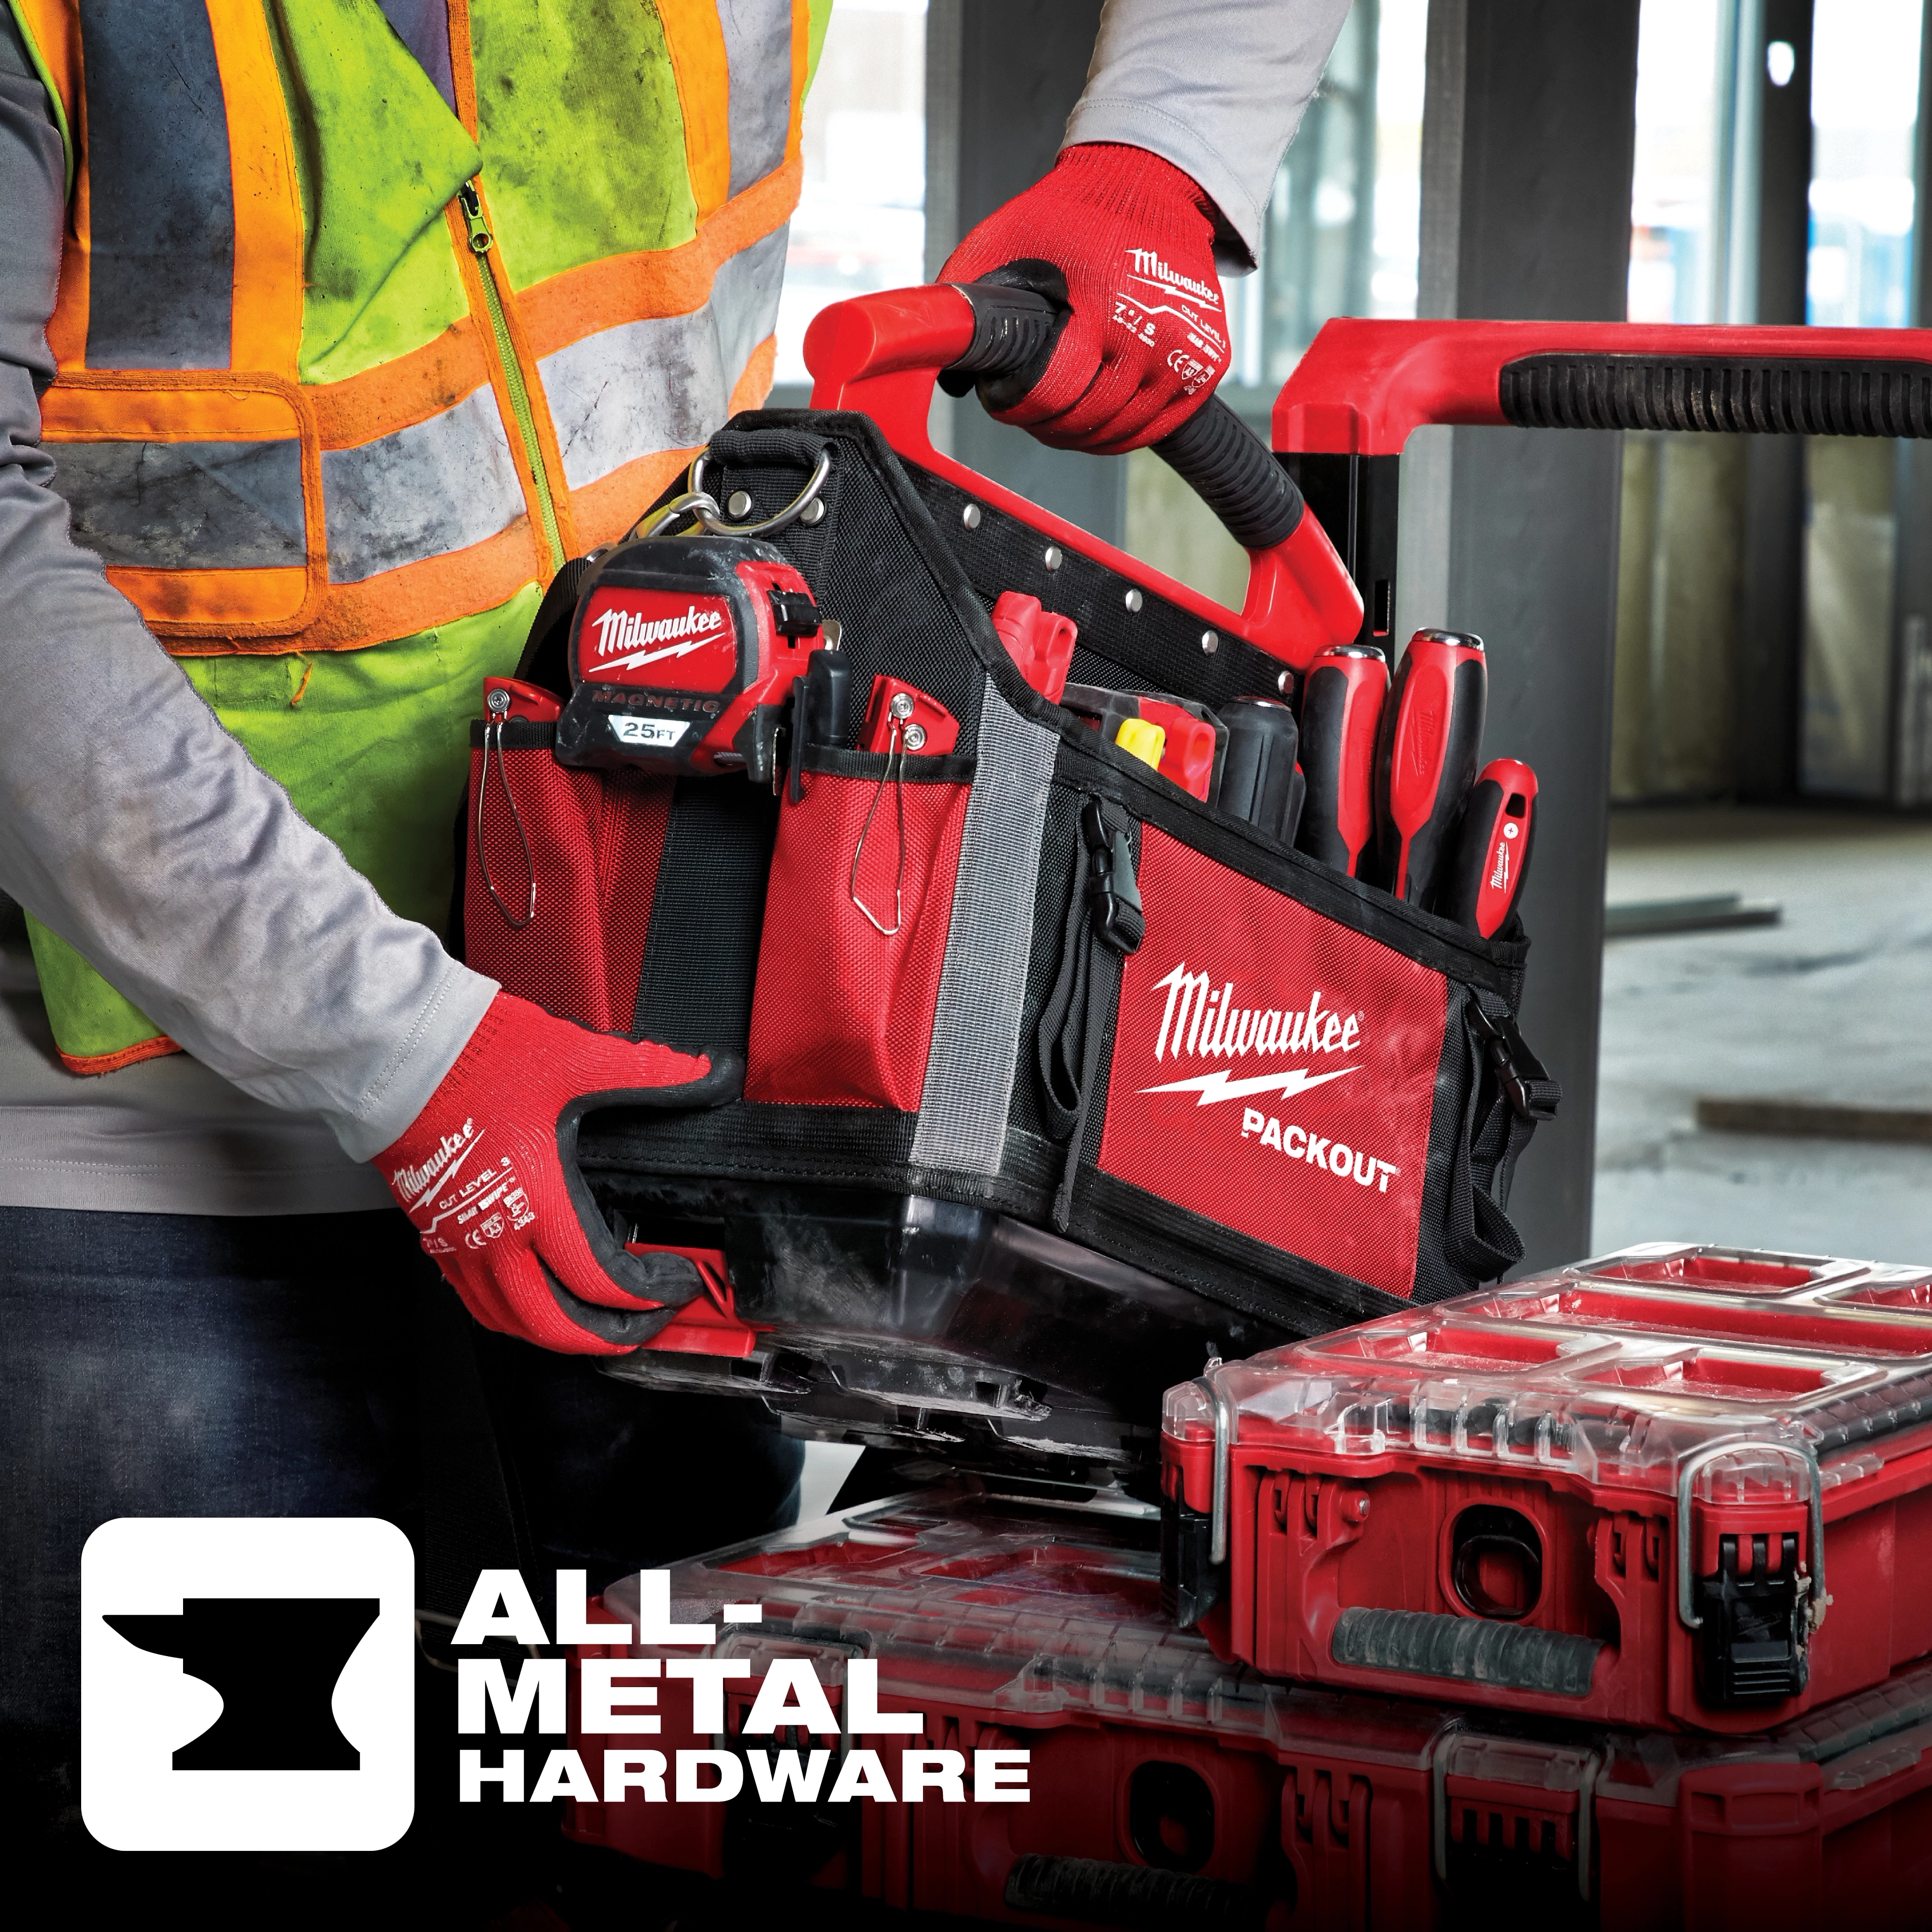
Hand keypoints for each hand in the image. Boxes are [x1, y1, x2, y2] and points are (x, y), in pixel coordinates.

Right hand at [379, 992, 737, 1353]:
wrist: (402, 1055)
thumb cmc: (478, 1059)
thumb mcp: (580, 1060)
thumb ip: (653, 1073)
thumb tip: (708, 1075)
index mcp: (538, 1203)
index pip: (601, 1282)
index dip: (649, 1295)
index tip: (676, 1285)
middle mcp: (496, 1236)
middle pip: (554, 1326)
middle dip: (608, 1337)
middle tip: (644, 1325)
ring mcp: (460, 1242)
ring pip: (509, 1323)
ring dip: (558, 1335)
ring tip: (596, 1324)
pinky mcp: (435, 1234)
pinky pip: (475, 1301)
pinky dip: (511, 1315)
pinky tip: (531, 1298)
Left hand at [939, 143, 1230, 454]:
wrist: (1149, 186)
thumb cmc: (1072, 216)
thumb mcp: (1001, 243)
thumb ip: (968, 304)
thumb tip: (943, 366)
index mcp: (1101, 304)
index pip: (1052, 395)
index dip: (1017, 404)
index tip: (1004, 393)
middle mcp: (1152, 332)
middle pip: (1085, 421)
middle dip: (1046, 420)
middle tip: (1030, 402)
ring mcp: (1185, 352)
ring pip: (1121, 433)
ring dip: (1083, 432)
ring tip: (1061, 408)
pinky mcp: (1208, 364)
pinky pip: (1157, 426)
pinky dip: (1123, 430)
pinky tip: (1100, 414)